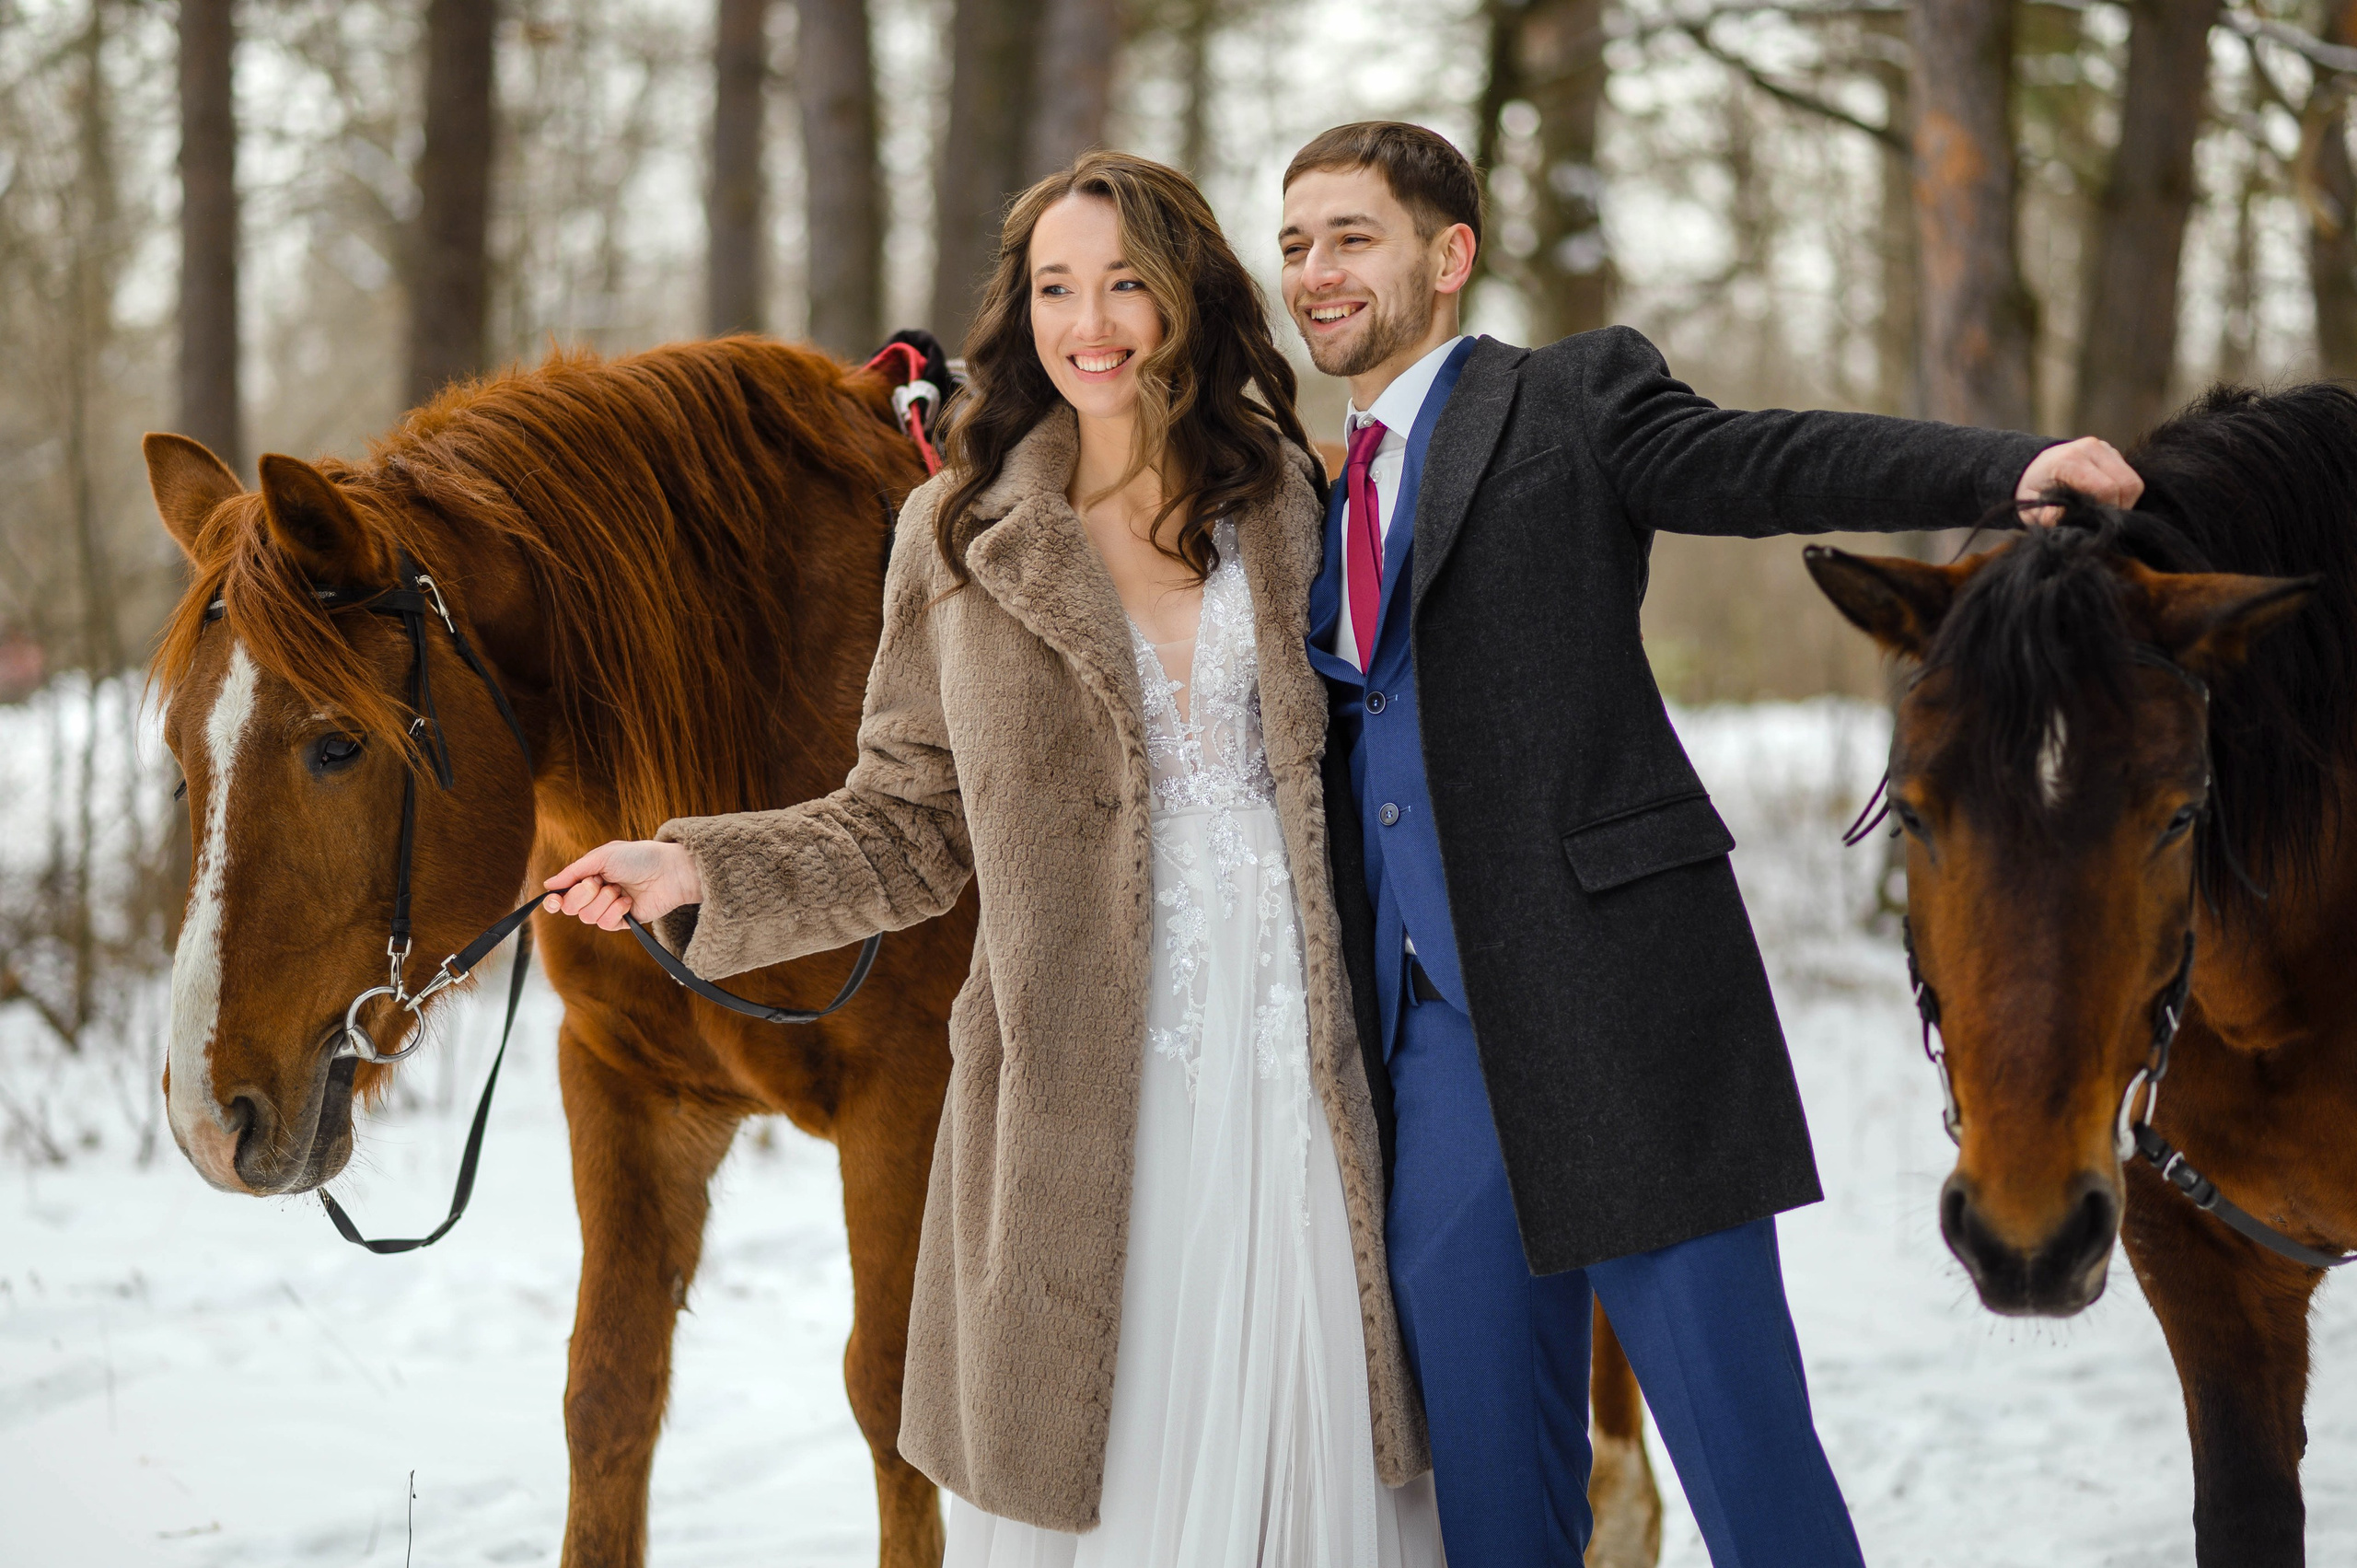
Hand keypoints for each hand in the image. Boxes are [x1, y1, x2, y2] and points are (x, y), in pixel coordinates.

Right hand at [543, 840, 702, 931]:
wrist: (668, 871)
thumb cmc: (638, 857)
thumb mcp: (602, 857)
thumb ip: (573, 872)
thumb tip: (548, 885)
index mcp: (588, 876)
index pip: (563, 894)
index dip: (554, 900)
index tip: (554, 900)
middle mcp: (596, 893)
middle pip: (571, 907)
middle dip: (583, 894)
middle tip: (601, 880)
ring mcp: (609, 908)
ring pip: (587, 917)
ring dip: (603, 901)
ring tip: (620, 888)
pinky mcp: (623, 921)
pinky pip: (605, 924)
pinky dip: (615, 911)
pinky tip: (628, 901)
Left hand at [2016, 436, 2141, 524]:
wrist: (2033, 465)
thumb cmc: (2033, 488)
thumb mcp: (2029, 504)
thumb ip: (2043, 514)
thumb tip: (2059, 518)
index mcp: (2070, 461)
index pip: (2106, 489)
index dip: (2106, 511)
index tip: (2095, 523)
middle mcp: (2091, 448)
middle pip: (2127, 484)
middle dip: (2120, 508)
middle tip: (2103, 521)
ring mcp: (2105, 448)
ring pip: (2134, 481)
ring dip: (2124, 501)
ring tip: (2104, 512)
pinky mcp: (2112, 452)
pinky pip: (2130, 477)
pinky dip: (2123, 493)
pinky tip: (2106, 501)